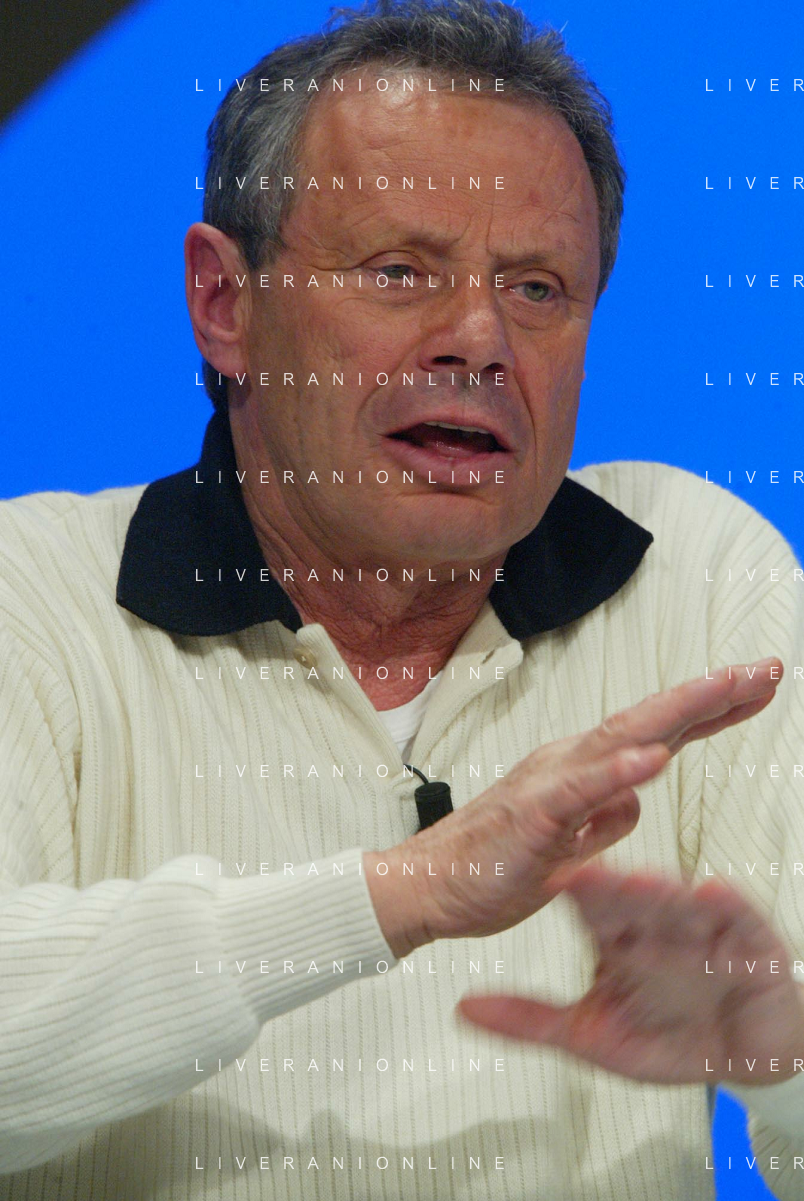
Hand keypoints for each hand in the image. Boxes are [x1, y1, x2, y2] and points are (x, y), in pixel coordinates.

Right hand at [365, 657, 782, 957]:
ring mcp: (548, 784)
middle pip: (650, 720)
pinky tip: (653, 759)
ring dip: (677, 711)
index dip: (709, 709)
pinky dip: (615, 772)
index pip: (656, 732)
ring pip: (621, 738)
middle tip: (768, 668)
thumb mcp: (569, 850)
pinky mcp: (529, 815)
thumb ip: (602, 820)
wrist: (426, 889)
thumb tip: (634, 801)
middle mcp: (568, 763)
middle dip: (712, 693)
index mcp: (581, 771)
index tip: (758, 686)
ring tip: (727, 687)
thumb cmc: (493, 867)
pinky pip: (578, 790)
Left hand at [456, 863, 803, 1085]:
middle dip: (611, 886)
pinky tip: (714, 893)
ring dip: (662, 893)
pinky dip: (726, 907)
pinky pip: (736, 920)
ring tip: (644, 881)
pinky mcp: (748, 941)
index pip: (592, 908)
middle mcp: (658, 924)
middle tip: (585, 872)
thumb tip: (462, 1008)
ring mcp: (702, 929)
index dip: (572, 894)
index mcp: (618, 937)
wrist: (742, 1055)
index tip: (545, 880)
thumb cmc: (669, 1038)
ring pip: (679, 903)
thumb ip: (528, 1020)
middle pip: (633, 899)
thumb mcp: (591, 1035)